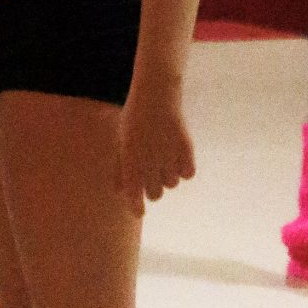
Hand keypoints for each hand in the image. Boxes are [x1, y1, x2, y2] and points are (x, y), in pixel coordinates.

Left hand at [116, 87, 194, 213]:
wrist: (156, 95)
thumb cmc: (135, 119)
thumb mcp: (122, 141)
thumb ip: (119, 167)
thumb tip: (120, 192)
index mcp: (130, 158)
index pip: (133, 192)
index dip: (136, 206)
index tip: (139, 212)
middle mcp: (149, 160)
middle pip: (155, 194)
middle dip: (152, 188)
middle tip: (152, 174)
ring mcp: (168, 155)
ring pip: (172, 184)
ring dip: (168, 177)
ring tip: (164, 159)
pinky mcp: (186, 149)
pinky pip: (188, 174)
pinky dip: (183, 169)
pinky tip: (178, 157)